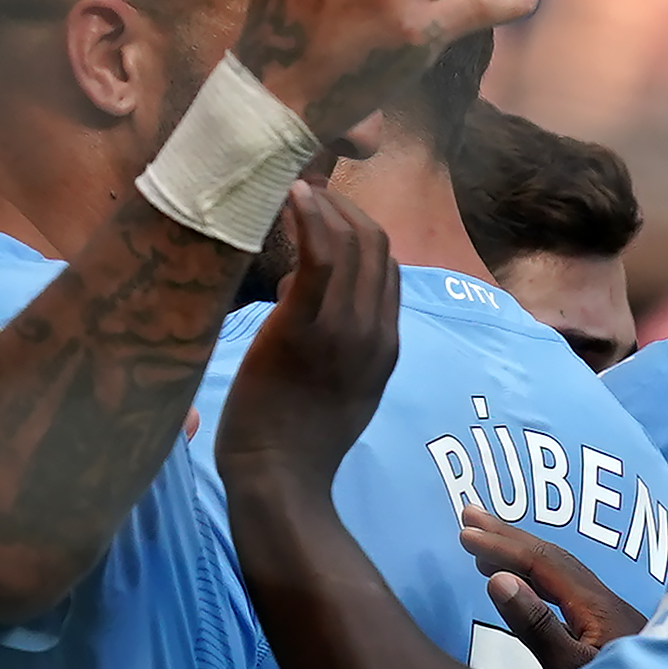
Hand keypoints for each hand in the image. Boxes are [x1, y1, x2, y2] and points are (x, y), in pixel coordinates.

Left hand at [215, 186, 401, 495]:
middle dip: (343, 208)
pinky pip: (319, 257)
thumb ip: (334, 341)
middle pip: (376, 245)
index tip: (323, 214)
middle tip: (305, 192)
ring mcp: (344, 330)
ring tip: (292, 187)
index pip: (388, 268)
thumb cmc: (293, 441)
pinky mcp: (305, 330)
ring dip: (323, 205)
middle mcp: (375, 332)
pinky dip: (309, 217)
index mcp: (386, 346)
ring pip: (352, 242)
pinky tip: (290, 196)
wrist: (279, 481)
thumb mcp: (336, 389)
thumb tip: (301, 291)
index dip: (358, 231)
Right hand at [461, 511, 643, 668]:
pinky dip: (537, 573)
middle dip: (509, 534)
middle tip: (469, 512)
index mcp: (594, 605)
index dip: (503, 545)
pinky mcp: (609, 627)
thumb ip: (535, 626)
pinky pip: (565, 585)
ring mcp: (608, 613)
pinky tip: (526, 582)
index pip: (542, 562)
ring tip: (487, 542)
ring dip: (521, 551)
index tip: (466, 533)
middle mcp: (603, 600)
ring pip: (560, 569)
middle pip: (552, 556)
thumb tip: (498, 580)